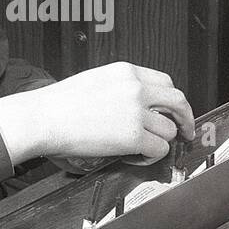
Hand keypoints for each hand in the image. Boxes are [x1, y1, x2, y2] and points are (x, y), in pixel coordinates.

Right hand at [0, 62, 194, 166]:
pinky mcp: (133, 136)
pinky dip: (152, 156)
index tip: (173, 111)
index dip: (171, 100)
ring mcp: (136, 112)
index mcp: (126, 72)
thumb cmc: (58, 104)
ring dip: (161, 141)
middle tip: (185, 131)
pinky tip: (138, 157)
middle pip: (177, 101)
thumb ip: (120, 88)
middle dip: (185, 118)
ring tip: (144, 149)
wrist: (42, 118)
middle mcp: (136, 88)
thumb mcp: (95, 81)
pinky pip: (159, 148)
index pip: (165, 82)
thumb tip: (135, 107)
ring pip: (169, 129)